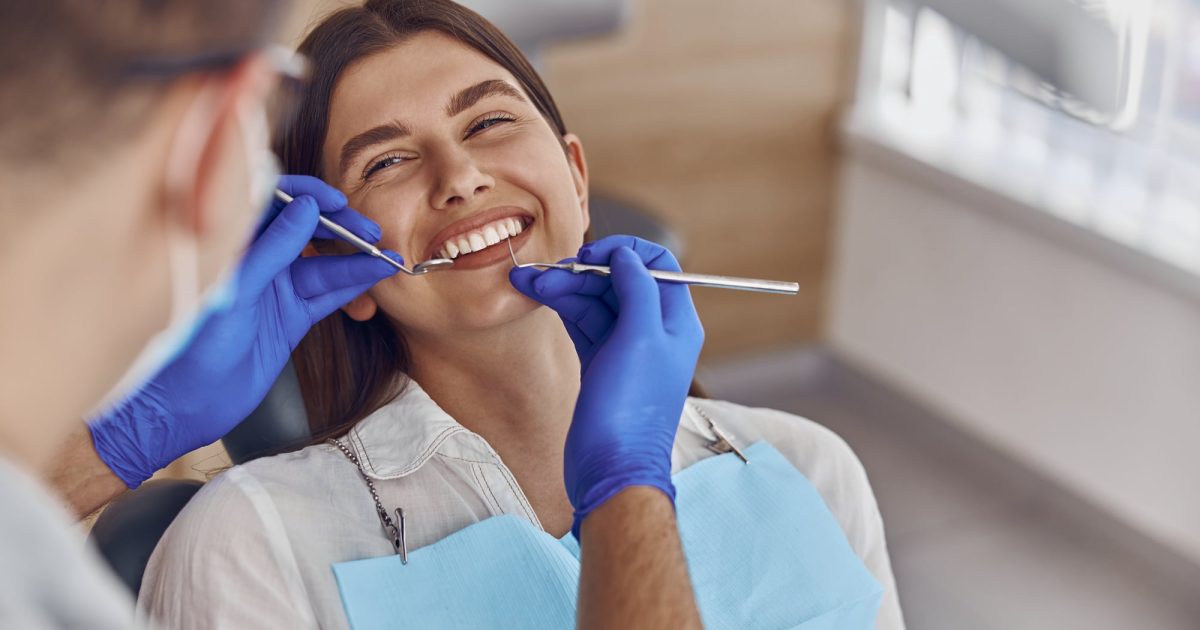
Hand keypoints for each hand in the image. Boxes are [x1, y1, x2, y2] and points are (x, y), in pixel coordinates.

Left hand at [88, 175, 400, 486]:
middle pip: (305, 231)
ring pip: (322, 265)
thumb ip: (270, 248)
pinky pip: (326, 295)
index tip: (336, 200)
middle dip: (340, 227)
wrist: (186, 404)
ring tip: (387, 257)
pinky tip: (375, 276)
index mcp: (231, 244)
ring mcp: (275, 291)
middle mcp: (255, 263)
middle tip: (371, 231)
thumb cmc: (192, 344)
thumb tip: (306, 208)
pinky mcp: (290, 319)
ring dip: (354, 260)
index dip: (306, 196)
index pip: (272, 202)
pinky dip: (352, 287)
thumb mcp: (234, 290)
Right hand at [510, 235, 703, 536]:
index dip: (623, 252)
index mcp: (675, 322)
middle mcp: (653, 332)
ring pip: (595, 301)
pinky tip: (537, 294)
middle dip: (581, 271)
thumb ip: (637, 290)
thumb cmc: (631, 411)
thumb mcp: (640, 339)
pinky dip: (561, 307)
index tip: (591, 254)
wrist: (611, 471)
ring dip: (563, 287)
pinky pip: (582, 323)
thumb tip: (626, 257)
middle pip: (619, 281)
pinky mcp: (600, 364)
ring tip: (527, 281)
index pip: (656, 265)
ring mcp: (625, 349)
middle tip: (545, 272)